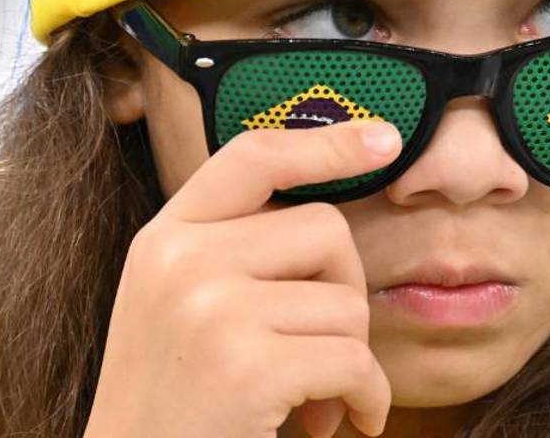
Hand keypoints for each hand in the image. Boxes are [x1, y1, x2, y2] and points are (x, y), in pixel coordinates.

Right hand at [83, 120, 401, 437]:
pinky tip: (342, 422)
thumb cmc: (176, 405)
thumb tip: (332, 220)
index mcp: (164, 238)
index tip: (385, 139)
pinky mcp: (247, 367)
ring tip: (317, 402)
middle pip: (324, 228)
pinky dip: (368, 398)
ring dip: (352, 359)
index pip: (252, 158)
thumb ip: (234, 253)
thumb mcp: (178, 307)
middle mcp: (180, 260)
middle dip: (345, 292)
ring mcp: (210, 309)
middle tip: (327, 351)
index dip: (324, 144)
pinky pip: (353, 360)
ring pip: (346, 301)